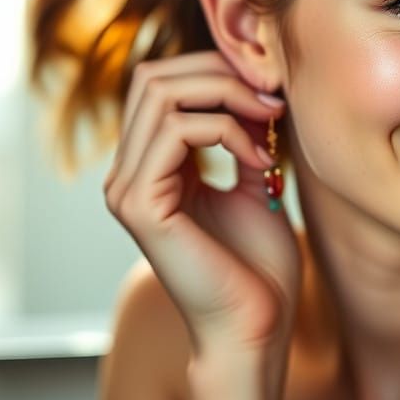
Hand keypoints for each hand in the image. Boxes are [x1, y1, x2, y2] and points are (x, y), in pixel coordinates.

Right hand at [102, 50, 299, 377]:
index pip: (162, 84)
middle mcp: (127, 174)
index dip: (217, 72)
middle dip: (220, 73)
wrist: (256, 328)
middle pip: (154, 77)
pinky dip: (226, 130)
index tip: (273, 91)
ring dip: (227, 96)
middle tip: (274, 99)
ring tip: (272, 124)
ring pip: (160, 93)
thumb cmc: (260, 268)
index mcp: (149, 168)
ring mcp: (126, 189)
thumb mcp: (253, 183)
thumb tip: (252, 85)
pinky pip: (175, 131)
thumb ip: (243, 135)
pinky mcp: (139, 205)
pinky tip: (260, 160)